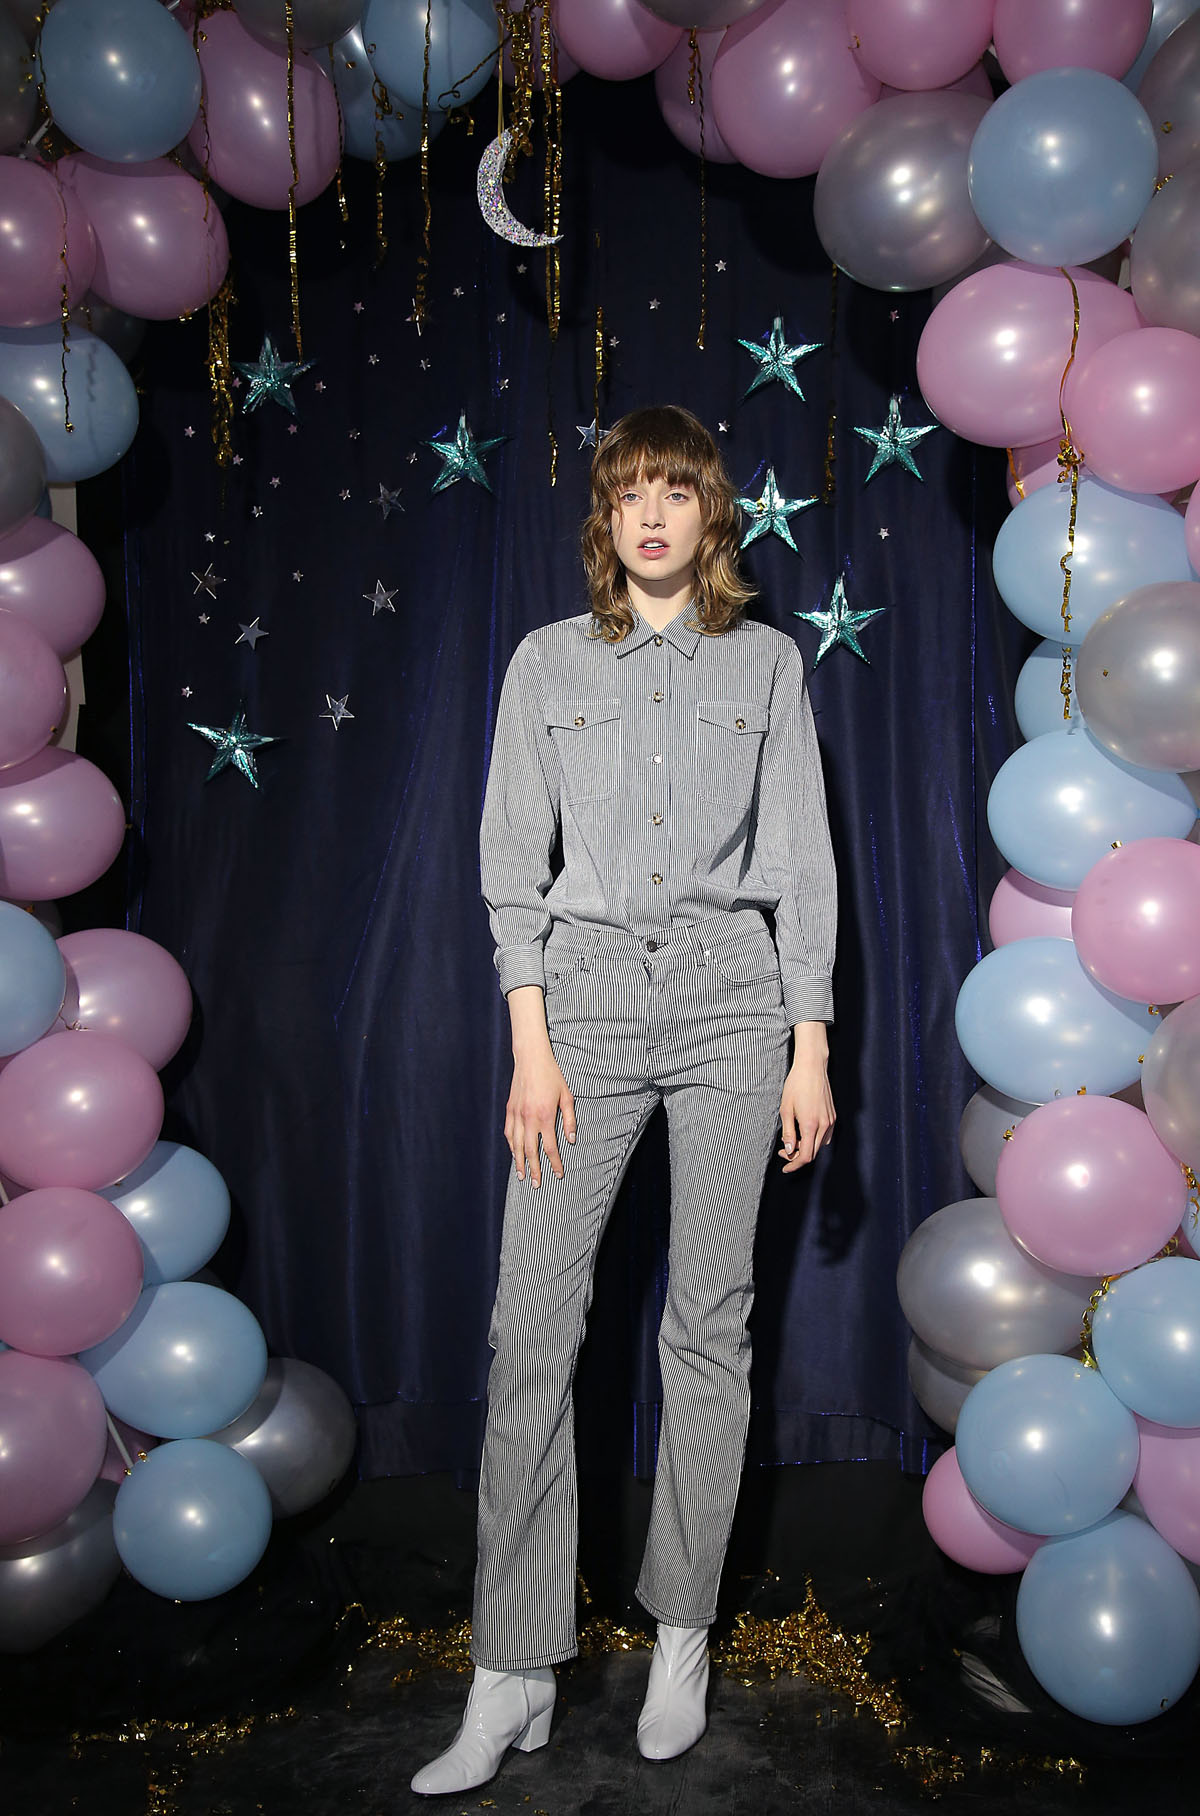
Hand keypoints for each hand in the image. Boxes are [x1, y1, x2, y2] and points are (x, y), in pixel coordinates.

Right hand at [504, 987, 574, 1186]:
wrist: (531, 1059)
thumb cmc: (552, 1076)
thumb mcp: (567, 1097)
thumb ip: (570, 1120)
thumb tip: (571, 1141)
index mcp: (545, 1117)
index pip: (550, 1148)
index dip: (555, 1164)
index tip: (558, 1174)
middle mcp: (529, 1119)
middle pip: (531, 1152)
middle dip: (534, 1170)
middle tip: (536, 1185)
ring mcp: (517, 1115)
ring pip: (516, 1145)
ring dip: (519, 1162)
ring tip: (522, 1176)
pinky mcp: (509, 1109)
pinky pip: (509, 1133)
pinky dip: (511, 1146)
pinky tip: (514, 1154)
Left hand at [778, 1023, 833, 1173]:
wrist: (812, 1068)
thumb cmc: (796, 1085)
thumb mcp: (786, 1110)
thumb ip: (788, 1133)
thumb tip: (790, 1151)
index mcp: (811, 1125)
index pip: (805, 1156)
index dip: (794, 1164)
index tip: (785, 1167)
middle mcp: (824, 1125)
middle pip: (813, 1153)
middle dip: (797, 1156)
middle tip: (783, 1151)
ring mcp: (831, 1121)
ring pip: (820, 1145)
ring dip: (806, 1147)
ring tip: (793, 1139)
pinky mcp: (833, 1116)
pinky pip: (825, 1135)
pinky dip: (814, 1139)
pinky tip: (804, 1132)